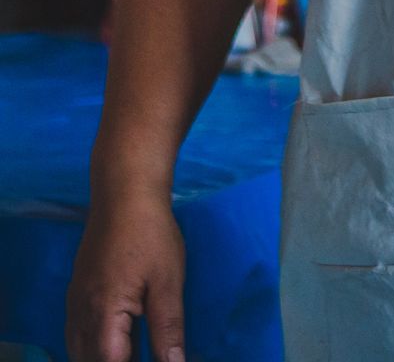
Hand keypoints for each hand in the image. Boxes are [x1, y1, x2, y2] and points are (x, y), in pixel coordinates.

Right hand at [66, 190, 185, 361]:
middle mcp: (81, 312)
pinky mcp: (77, 293)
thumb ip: (167, 328)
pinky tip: (120, 340)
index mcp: (103, 313)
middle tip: (148, 354)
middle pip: (90, 358)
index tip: (157, 361)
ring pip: (80, 347)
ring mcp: (75, 302)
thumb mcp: (168, 284)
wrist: (124, 196)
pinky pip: (78, 331)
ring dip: (104, 355)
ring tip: (136, 350)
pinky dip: (94, 343)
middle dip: (114, 361)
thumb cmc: (150, 235)